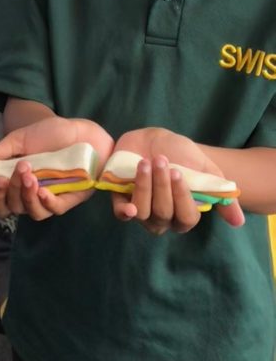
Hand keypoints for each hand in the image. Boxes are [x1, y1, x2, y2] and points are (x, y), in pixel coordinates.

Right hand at [0, 116, 113, 220]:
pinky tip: (43, 190)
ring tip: (31, 177)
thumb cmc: (50, 134)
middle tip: (21, 167)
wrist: (80, 130)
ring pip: (34, 213)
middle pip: (15, 207)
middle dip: (13, 189)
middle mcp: (33, 194)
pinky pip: (56, 210)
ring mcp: (52, 198)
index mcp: (17, 182)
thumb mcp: (18, 140)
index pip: (1, 203)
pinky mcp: (71, 199)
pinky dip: (46, 202)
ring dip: (28, 196)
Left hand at [109, 128, 244, 232]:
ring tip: (145, 162)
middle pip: (163, 213)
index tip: (178, 173)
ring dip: (144, 187)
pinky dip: (125, 211)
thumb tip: (238, 222)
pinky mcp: (121, 199)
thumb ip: (220, 192)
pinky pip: (122, 214)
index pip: (186, 217)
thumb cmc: (182, 155)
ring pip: (143, 211)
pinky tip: (129, 206)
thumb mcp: (206, 170)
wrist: (155, 139)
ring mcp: (142, 211)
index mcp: (184, 213)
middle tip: (161, 161)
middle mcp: (163, 218)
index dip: (182, 197)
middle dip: (162, 186)